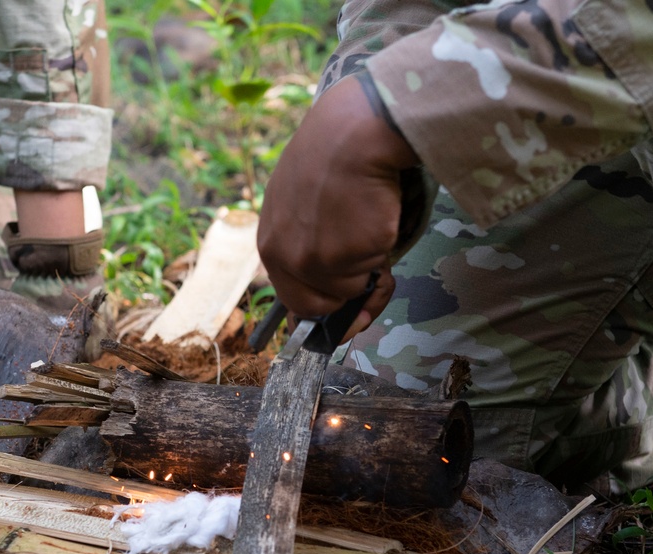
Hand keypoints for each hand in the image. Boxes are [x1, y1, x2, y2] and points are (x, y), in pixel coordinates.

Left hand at [258, 74, 418, 324]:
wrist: (354, 132)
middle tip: (375, 278)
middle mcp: (284, 255)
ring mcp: (314, 259)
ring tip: (374, 225)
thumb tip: (331, 284)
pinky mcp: (346, 257)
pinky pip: (374, 275)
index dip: (320, 310)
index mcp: (270, 241)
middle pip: (318, 307)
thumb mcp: (300, 202)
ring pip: (351, 290)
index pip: (290, 297)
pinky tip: (380, 220)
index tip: (340, 320)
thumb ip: (307, 241)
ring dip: (371, 269)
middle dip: (349, 301)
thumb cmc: (334, 156)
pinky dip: (384, 256)